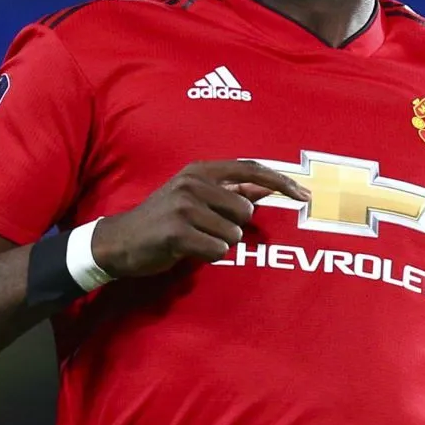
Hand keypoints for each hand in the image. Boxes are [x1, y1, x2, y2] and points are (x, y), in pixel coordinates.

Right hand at [91, 160, 308, 277]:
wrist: (120, 241)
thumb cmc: (164, 220)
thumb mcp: (197, 198)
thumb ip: (233, 191)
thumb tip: (269, 187)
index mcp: (200, 170)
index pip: (250, 169)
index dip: (280, 182)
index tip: (304, 195)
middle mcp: (192, 183)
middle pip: (244, 209)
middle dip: (233, 227)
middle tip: (206, 230)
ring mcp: (183, 206)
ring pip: (232, 233)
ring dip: (218, 243)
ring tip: (193, 240)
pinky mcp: (177, 232)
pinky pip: (217, 250)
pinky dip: (208, 256)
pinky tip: (188, 251)